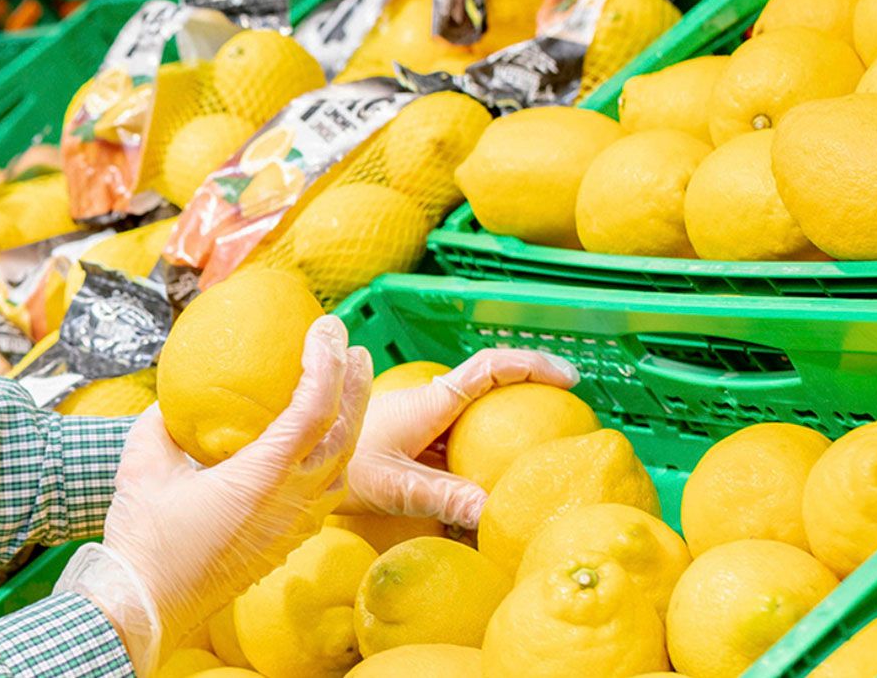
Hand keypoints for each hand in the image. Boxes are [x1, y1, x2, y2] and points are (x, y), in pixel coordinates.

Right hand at [56, 315, 371, 669]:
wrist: (148, 605)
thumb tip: (173, 400)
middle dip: (355, 385)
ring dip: (350, 422)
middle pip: (345, 433)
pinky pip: (328, 492)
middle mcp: (292, 500)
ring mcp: (295, 524)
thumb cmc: (145, 538)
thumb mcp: (143, 465)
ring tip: (347, 388)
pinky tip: (319, 443)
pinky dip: (334, 457)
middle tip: (353, 348)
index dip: (327, 362)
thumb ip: (162, 424)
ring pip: (343, 465)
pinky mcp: (288, 540)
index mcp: (264, 476)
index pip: (314, 408)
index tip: (327, 328)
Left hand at [336, 348, 578, 528]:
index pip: (490, 370)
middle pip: (492, 388)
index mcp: (431, 403)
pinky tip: (497, 482)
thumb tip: (492, 512)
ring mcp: (426, 421)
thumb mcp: (396, 486)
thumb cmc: (345, 469)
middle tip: (571, 412)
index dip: (531, 365)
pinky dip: (484, 452)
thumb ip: (443, 497)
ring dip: (507, 426)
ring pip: (477, 417)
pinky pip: (461, 441)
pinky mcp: (419, 441)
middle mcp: (432, 405)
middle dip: (532, 391)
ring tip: (543, 449)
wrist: (305, 466)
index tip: (568, 376)